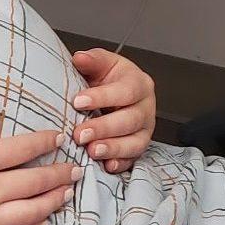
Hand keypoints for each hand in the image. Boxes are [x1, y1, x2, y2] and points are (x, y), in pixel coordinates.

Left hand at [71, 49, 155, 173]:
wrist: (112, 92)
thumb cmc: (108, 77)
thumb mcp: (101, 63)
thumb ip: (92, 60)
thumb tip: (80, 58)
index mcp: (139, 83)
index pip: (125, 91)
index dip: (102, 97)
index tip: (78, 101)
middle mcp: (146, 107)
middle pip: (130, 120)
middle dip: (104, 128)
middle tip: (80, 133)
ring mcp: (145, 130)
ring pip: (135, 142)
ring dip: (113, 148)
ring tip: (91, 151)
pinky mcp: (139, 147)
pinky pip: (134, 159)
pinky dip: (120, 163)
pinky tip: (106, 165)